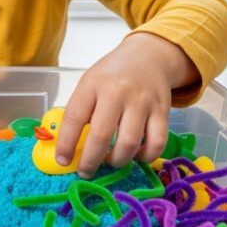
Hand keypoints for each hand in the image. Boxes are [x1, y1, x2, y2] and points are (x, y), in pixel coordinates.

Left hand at [55, 33, 197, 176]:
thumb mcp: (90, 83)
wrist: (148, 56)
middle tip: (85, 171)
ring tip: (110, 160)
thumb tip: (69, 148)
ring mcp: (142, 102)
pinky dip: (145, 157)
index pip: (74, 117)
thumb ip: (81, 110)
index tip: (63, 160)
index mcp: (93, 84)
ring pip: (129, 144)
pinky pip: (156, 144)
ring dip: (116, 160)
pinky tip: (136, 154)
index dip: (66, 143)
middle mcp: (117, 92)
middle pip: (101, 135)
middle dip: (90, 160)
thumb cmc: (113, 75)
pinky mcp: (163, 111)